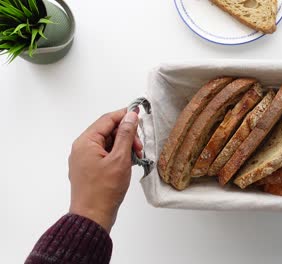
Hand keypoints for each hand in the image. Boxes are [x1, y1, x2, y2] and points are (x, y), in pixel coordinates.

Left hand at [68, 109, 141, 232]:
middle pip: (107, 131)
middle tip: (140, 147)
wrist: (92, 216)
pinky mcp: (89, 169)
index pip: (107, 119)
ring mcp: (84, 159)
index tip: (139, 115)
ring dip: (124, 146)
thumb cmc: (105, 189)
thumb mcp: (120, 159)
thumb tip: (131, 116)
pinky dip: (118, 155)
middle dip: (126, 135)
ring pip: (108, 143)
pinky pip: (105, 154)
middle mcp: (82, 148)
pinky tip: (129, 163)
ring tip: (136, 157)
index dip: (124, 115)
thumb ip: (125, 135)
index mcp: (85, 142)